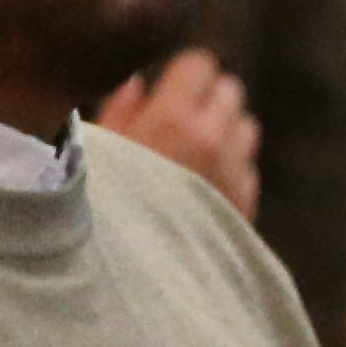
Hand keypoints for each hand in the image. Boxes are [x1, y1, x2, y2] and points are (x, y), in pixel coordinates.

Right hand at [95, 47, 261, 220]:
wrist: (135, 281)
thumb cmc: (101, 211)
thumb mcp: (96, 157)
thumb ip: (119, 114)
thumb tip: (137, 85)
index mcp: (173, 119)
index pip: (201, 65)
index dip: (185, 74)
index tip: (171, 87)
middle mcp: (215, 139)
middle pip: (231, 92)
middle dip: (209, 99)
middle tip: (183, 119)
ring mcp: (236, 173)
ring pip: (247, 129)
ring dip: (227, 132)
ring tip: (196, 154)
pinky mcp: (248, 205)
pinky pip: (249, 170)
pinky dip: (234, 169)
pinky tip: (206, 187)